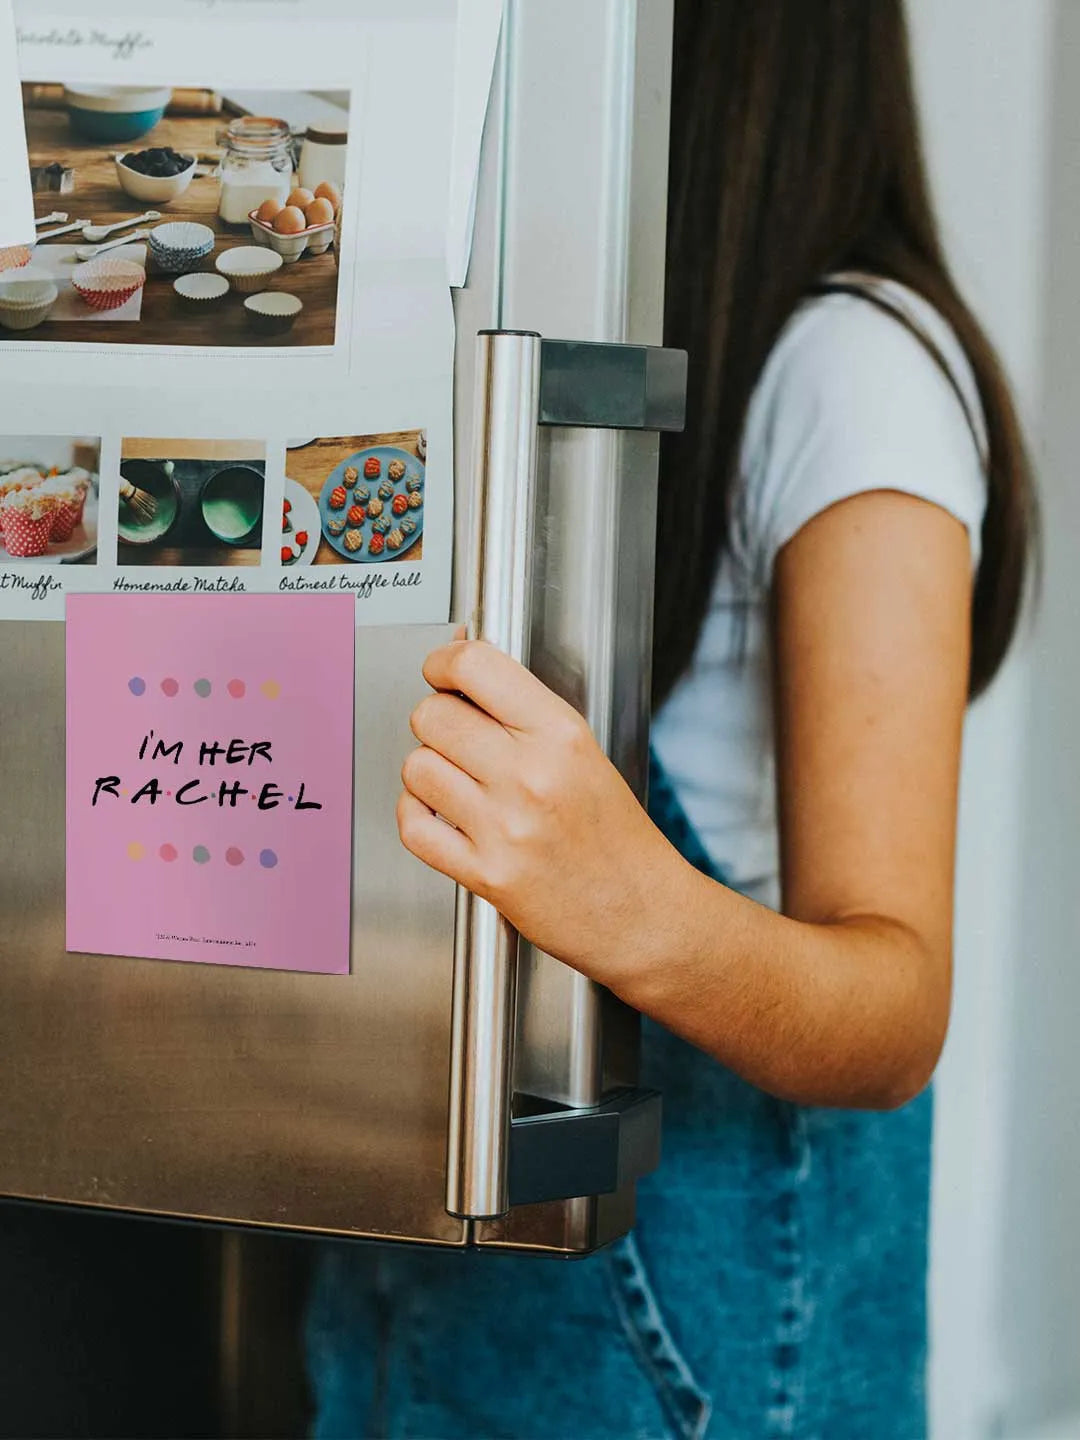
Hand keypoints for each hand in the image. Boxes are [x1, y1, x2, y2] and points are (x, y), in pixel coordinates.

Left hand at [397, 639, 685, 977]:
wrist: (642, 914)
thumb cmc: (617, 838)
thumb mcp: (586, 752)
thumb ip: (523, 710)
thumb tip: (461, 661)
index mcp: (562, 735)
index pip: (475, 667)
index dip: (444, 662)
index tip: (442, 671)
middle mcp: (531, 776)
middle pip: (433, 716)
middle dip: (436, 721)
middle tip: (455, 735)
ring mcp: (505, 827)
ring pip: (417, 767)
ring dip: (428, 771)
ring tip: (457, 782)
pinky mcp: (485, 874)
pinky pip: (413, 826)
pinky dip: (416, 816)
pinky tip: (441, 815)